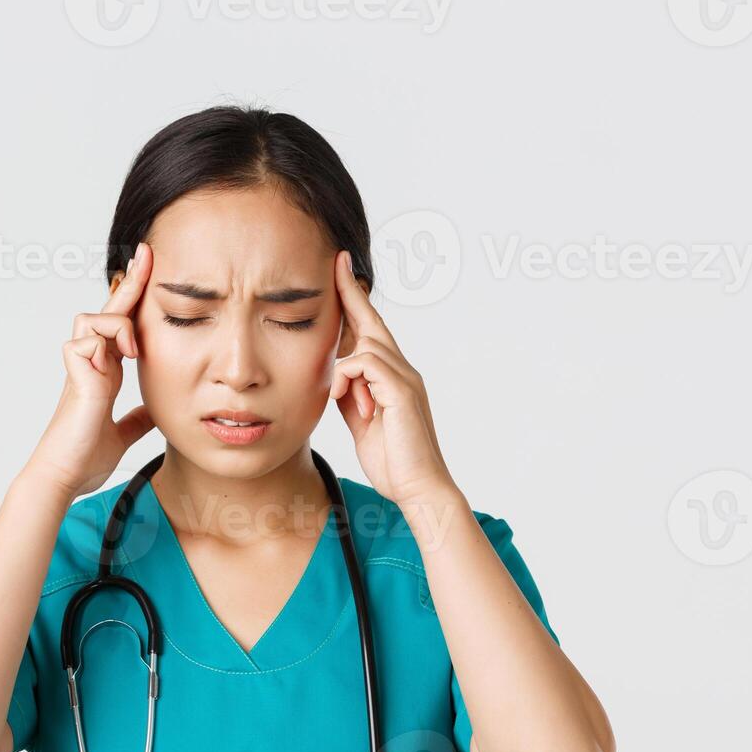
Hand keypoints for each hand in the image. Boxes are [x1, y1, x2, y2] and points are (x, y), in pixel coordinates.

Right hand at [24, 243, 157, 494]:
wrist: (64, 477)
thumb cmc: (84, 458)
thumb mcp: (124, 433)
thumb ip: (137, 418)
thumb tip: (156, 411)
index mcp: (103, 374)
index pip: (121, 328)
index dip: (134, 301)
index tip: (151, 272)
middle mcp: (90, 364)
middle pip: (107, 310)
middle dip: (130, 281)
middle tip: (147, 253)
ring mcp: (80, 368)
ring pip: (90, 317)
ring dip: (118, 323)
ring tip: (136, 351)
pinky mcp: (75, 375)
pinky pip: (87, 340)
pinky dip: (108, 343)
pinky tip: (123, 362)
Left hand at [328, 250, 457, 506]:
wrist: (417, 488)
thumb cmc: (391, 459)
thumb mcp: (360, 419)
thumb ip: (350, 393)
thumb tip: (334, 374)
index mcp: (391, 377)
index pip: (371, 332)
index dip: (354, 301)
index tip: (340, 272)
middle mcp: (403, 371)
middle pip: (373, 324)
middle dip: (351, 294)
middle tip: (336, 264)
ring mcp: (406, 379)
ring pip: (365, 346)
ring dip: (343, 370)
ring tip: (340, 401)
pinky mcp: (403, 392)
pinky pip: (365, 364)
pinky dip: (347, 379)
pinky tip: (344, 401)